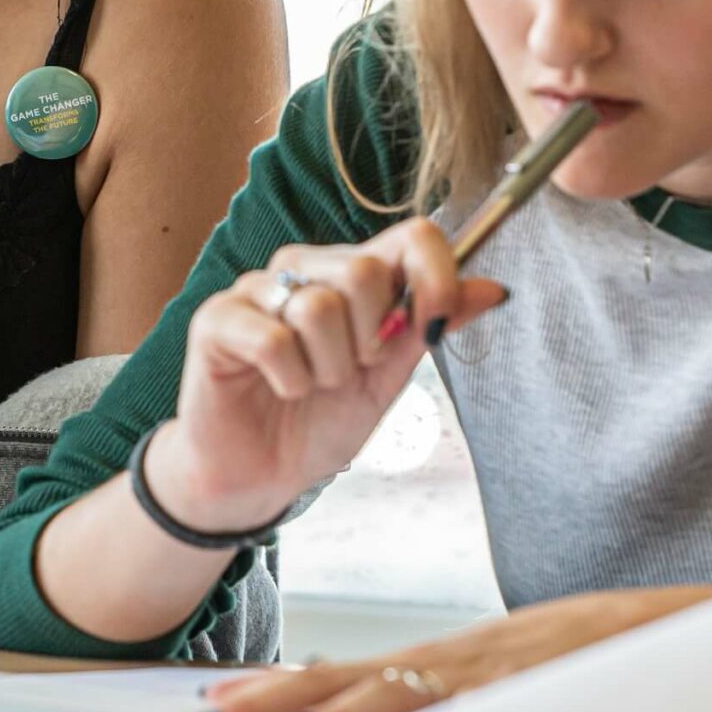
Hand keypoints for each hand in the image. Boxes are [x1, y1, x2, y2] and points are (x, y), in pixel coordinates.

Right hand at [154, 219, 508, 532]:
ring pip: (320, 307)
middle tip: (346, 372)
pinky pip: (274, 339)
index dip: (435, 276)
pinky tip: (278, 388)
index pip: (412, 235)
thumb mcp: (389, 378)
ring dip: (327, 368)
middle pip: (366, 272)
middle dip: (369, 342)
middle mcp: (304, 267)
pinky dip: (289, 379)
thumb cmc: (319, 421)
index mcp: (353, 274)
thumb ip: (430, 327)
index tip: (433, 327)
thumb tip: (494, 288)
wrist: (259, 475)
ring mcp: (257, 288)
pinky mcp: (217, 318)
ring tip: (310, 384)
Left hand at [189, 588, 711, 711]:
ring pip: (401, 689)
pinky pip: (470, 706)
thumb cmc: (626, 661)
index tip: (228, 704)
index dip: (292, 689)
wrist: (704, 628)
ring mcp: (505, 671)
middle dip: (274, 699)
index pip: (362, 671)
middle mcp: (473, 658)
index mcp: (467, 658)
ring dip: (330, 710)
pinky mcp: (540, 684)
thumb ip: (482, 702)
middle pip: (356, 676)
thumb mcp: (539, 680)